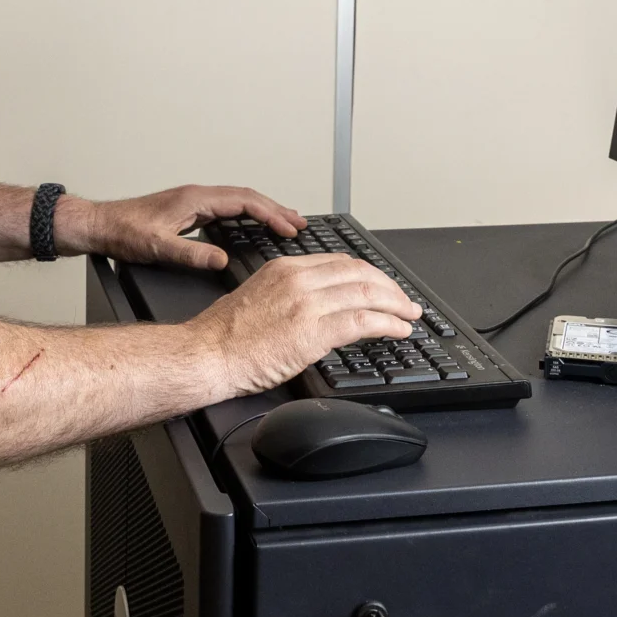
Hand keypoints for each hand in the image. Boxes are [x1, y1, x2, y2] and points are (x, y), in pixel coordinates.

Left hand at [60, 185, 305, 270]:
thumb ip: (191, 255)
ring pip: (238, 201)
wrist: (99, 226)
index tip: (290, 227)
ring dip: (263, 210)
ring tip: (286, 223)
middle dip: (276, 210)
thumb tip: (222, 262)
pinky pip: (227, 209)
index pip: (244, 201)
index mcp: (195, 199)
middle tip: (300, 224)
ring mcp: (193, 202)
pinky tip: (253, 226)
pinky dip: (247, 215)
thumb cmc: (123, 232)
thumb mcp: (157, 248)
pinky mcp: (188, 211)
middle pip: (247, 198)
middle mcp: (197, 196)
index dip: (270, 214)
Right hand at [188, 253, 419, 394]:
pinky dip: (387, 324)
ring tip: (408, 316)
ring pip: (367, 294)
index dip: (370, 274)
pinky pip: (362, 321)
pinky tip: (397, 330)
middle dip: (389, 287)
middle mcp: (298, 280)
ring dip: (395, 305)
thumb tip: (315, 306)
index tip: (382, 285)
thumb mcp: (258, 297)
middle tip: (404, 301)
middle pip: (360, 273)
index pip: (340, 262)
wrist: (207, 354)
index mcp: (285, 268)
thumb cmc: (224, 335)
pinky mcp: (312, 332)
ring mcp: (306, 304)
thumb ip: (288, 294)